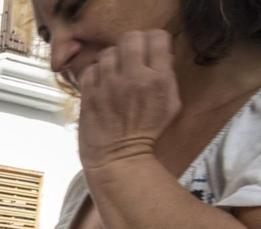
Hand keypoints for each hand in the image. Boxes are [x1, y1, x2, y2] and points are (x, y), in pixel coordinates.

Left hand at [77, 30, 181, 173]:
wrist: (119, 158)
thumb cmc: (147, 134)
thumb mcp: (171, 106)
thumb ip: (168, 77)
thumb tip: (161, 55)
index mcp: (159, 79)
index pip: (157, 37)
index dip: (153, 40)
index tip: (149, 50)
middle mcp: (134, 78)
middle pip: (130, 38)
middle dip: (131, 44)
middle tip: (130, 57)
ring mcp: (109, 86)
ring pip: (108, 52)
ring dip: (112, 60)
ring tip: (114, 73)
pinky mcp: (89, 95)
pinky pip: (89, 69)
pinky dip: (95, 73)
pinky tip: (100, 84)